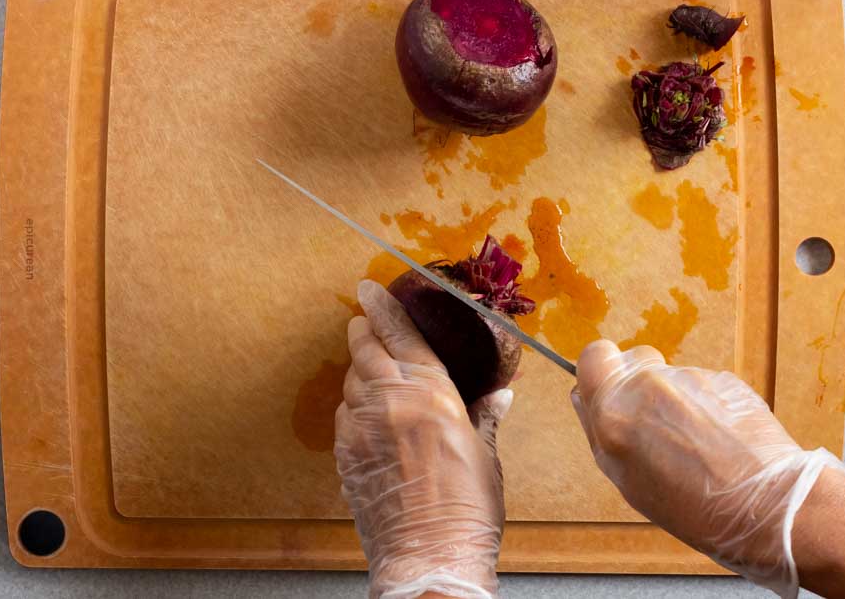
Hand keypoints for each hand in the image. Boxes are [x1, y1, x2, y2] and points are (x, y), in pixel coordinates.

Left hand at [334, 280, 512, 598]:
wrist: (429, 556)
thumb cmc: (466, 509)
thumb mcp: (484, 455)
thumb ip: (485, 417)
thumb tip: (500, 397)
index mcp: (430, 393)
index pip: (399, 334)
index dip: (383, 307)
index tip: (369, 288)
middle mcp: (388, 401)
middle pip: (364, 349)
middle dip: (363, 330)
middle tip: (364, 320)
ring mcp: (360, 428)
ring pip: (350, 381)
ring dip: (358, 370)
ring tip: (371, 370)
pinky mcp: (344, 454)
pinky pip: (343, 416)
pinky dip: (353, 406)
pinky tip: (367, 414)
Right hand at [571, 341, 844, 598]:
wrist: (767, 505)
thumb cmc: (694, 509)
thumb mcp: (627, 481)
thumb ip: (601, 431)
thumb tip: (585, 397)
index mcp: (614, 413)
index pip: (592, 357)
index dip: (601, 370)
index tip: (609, 387)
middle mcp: (648, 386)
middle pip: (633, 362)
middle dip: (639, 383)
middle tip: (655, 422)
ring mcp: (690, 378)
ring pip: (670, 376)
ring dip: (676, 399)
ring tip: (697, 443)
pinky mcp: (724, 378)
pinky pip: (704, 385)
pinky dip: (707, 405)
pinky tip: (721, 439)